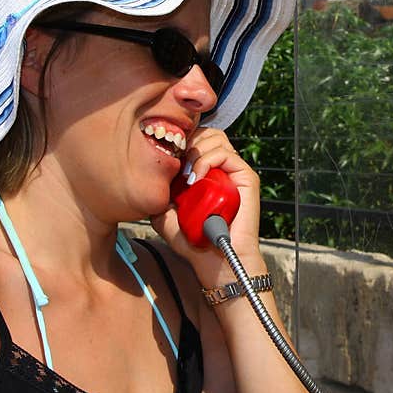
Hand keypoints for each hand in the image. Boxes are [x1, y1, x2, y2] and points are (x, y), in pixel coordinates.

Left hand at [150, 128, 265, 288]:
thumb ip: (156, 194)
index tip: (166, 160)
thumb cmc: (194, 240)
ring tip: (188, 176)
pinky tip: (197, 178)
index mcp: (205, 171)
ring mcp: (234, 171)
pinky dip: (208, 160)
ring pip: (216, 137)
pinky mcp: (246, 177)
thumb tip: (146, 173)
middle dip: (187, 142)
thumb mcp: (163, 215)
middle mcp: (221, 167)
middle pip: (205, 131)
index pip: (194, 138)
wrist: (216, 261)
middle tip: (177, 166)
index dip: (178, 142)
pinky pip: (227, 153)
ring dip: (196, 151)